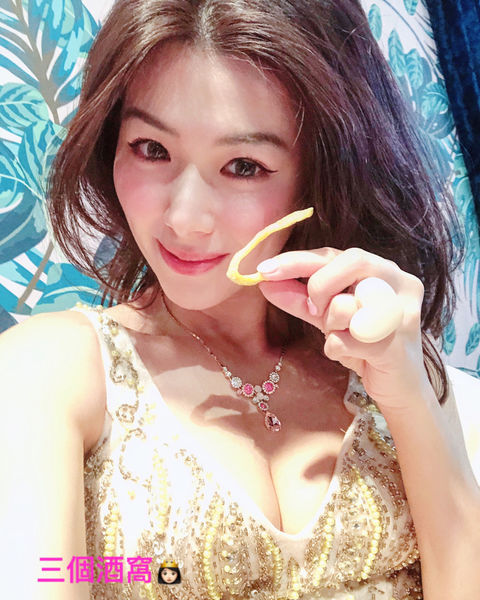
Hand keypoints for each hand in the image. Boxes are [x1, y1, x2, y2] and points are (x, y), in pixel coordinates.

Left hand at [257, 247, 433, 409]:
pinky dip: (336, 349)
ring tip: (342, 336)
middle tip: (315, 310)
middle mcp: (400, 283)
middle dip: (320, 286)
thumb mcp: (328, 317)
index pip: (336, 253)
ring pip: (346, 304)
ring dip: (331, 326)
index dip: (297, 260)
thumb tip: (265, 280)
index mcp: (383, 270)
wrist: (398, 387)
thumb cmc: (363, 346)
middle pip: (352, 261)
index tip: (265, 270)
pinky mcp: (396, 344)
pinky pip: (346, 341)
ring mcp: (403, 313)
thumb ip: (300, 297)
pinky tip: (350, 355)